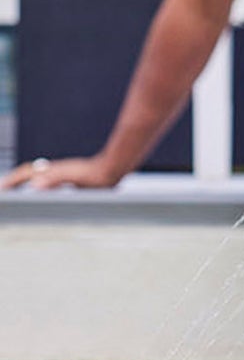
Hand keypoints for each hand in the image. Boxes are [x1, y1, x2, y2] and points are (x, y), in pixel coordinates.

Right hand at [2, 153, 121, 192]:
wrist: (115, 168)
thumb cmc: (98, 174)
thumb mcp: (74, 178)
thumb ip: (54, 180)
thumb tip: (34, 185)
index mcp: (54, 172)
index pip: (26, 174)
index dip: (12, 181)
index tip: (2, 189)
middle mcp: (56, 170)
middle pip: (29, 172)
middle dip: (14, 180)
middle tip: (3, 188)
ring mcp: (63, 173)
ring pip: (38, 175)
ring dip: (24, 181)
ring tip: (14, 188)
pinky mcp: (71, 177)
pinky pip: (48, 180)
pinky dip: (38, 183)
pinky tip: (41, 190)